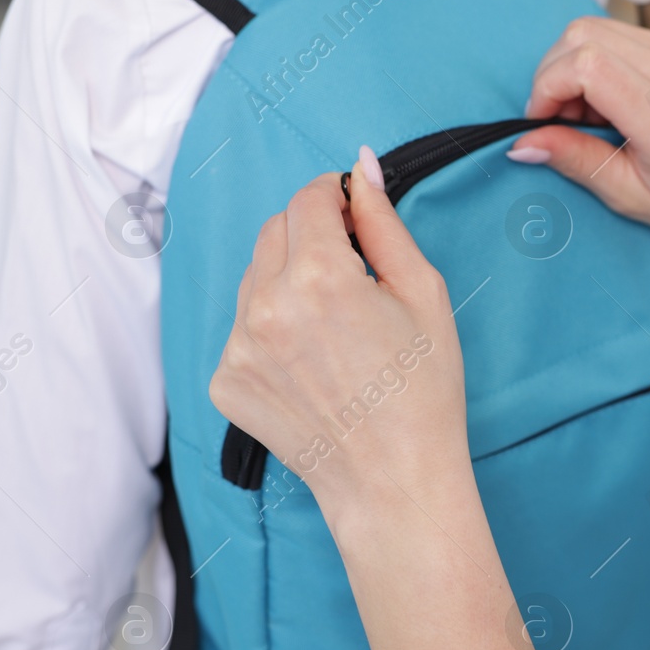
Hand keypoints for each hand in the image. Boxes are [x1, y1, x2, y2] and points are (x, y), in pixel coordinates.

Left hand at [208, 151, 469, 526]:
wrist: (394, 482)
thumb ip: (384, 225)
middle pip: (274, 231)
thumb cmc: (423, 394)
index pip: (307, 199)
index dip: (335, 196)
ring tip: (337, 327)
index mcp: (318, 277)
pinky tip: (315, 362)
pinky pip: (244, 328)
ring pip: (255, 278)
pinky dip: (274, 329)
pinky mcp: (225, 380)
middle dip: (311, 234)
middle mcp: (265, 307)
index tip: (353, 211)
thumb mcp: (424, 296)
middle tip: (354, 272)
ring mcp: (237, 347)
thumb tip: (363, 167)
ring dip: (290, 281)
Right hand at [508, 17, 649, 255]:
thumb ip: (577, 162)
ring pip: (598, 28)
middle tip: (564, 121)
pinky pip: (623, 35)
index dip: (546, 87)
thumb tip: (522, 142)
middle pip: (582, 34)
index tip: (541, 121)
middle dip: (554, 75)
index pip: (584, 64)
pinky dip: (603, 61)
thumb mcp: (635, 198)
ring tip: (592, 116)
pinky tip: (618, 102)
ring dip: (576, 66)